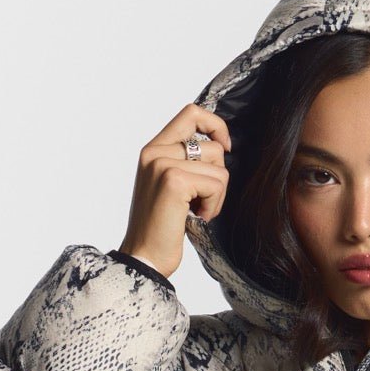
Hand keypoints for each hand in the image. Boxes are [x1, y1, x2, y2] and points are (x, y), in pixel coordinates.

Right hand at [117, 103, 231, 280]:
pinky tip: (196, 218)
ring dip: (216, 196)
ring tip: (195, 211)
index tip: (225, 148)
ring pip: (219, 167)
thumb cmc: (161, 228)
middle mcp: (154, 152)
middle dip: (218, 177)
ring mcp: (162, 164)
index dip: (215, 126)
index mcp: (152, 150)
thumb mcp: (169, 186)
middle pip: (213, 146)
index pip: (191, 112)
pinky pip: (216, 185)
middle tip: (201, 201)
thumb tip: (220, 146)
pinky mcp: (174, 181)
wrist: (144, 258)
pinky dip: (213, 206)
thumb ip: (185, 162)